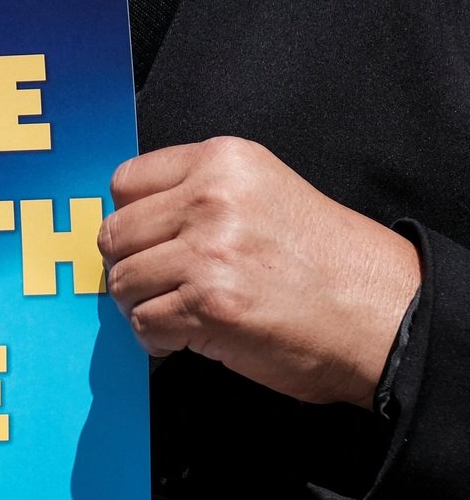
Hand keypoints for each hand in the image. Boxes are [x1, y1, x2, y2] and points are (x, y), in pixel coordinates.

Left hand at [98, 137, 421, 408]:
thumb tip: (131, 222)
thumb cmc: (326, 263)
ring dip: (142, 305)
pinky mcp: (208, 304)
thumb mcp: (264, 194)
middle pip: (114, 234)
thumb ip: (198, 195)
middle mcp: (212, 198)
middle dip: (130, 266)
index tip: (147, 242)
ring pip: (122, 282)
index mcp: (225, 161)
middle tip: (161, 286)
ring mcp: (208, 251)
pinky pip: (143, 322)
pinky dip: (157, 338)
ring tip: (179, 312)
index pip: (126, 182)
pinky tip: (189, 335)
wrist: (385, 314)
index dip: (130, 219)